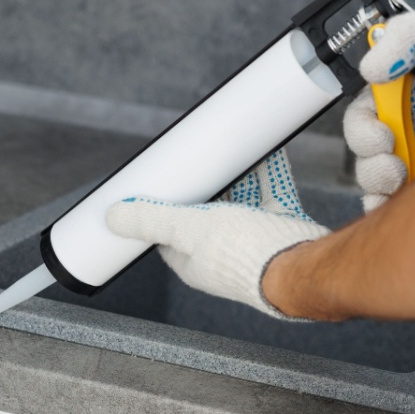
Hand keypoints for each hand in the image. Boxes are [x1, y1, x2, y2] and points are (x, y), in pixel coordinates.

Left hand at [105, 149, 328, 319]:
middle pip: (207, 210)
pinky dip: (267, 169)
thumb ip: (152, 220)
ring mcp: (255, 238)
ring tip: (228, 148)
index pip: (169, 232)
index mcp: (195, 261)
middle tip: (196, 155)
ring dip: (236, 174)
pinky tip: (264, 148)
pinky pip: (271, 190)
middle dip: (204, 183)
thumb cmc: (246, 257)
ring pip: (241, 197)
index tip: (159, 183)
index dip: (162, 208)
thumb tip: (112, 216)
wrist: (302, 265)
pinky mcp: (281, 225)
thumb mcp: (188, 230)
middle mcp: (224, 252)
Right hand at [345, 0, 414, 210]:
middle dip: (369, 163)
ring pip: (387, 184)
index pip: (368, 114)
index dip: (362, 127)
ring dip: (379, 188)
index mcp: (411, 91)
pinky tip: (406, 208)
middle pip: (371, 154)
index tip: (380, 133)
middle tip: (392, 164)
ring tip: (400, 181)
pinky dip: (399, 212)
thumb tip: (371, 68)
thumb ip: (410, 35)